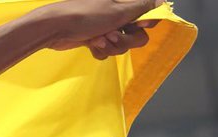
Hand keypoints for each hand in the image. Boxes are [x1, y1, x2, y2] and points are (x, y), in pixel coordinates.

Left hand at [42, 0, 162, 58]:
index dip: (146, 22)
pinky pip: (108, 50)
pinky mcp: (96, 39)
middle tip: (112, 35)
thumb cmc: (86, 16)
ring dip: (111, 45)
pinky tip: (91, 44)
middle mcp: (119, 13)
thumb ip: (143, 7)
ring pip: (122, 45)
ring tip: (98, 40)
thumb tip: (162, 3)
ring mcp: (107, 27)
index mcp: (126, 2)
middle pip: (138, 34)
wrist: (55, 28)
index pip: (150, 13)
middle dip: (126, 39)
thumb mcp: (119, 10)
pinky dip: (100, 49)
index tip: (138, 25)